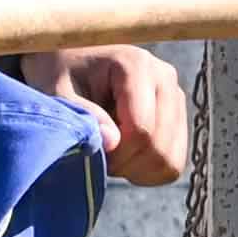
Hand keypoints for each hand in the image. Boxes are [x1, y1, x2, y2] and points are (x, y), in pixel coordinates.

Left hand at [33, 41, 191, 184]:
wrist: (71, 64)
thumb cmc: (60, 76)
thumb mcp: (58, 92)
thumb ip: (83, 115)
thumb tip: (113, 141)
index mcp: (137, 65)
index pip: (141, 129)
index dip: (115, 154)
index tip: (90, 150)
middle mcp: (165, 79)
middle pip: (159, 148)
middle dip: (125, 164)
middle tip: (98, 156)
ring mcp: (176, 99)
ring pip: (170, 160)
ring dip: (136, 169)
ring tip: (111, 154)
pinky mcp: (179, 118)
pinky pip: (173, 164)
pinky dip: (147, 171)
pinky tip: (125, 156)